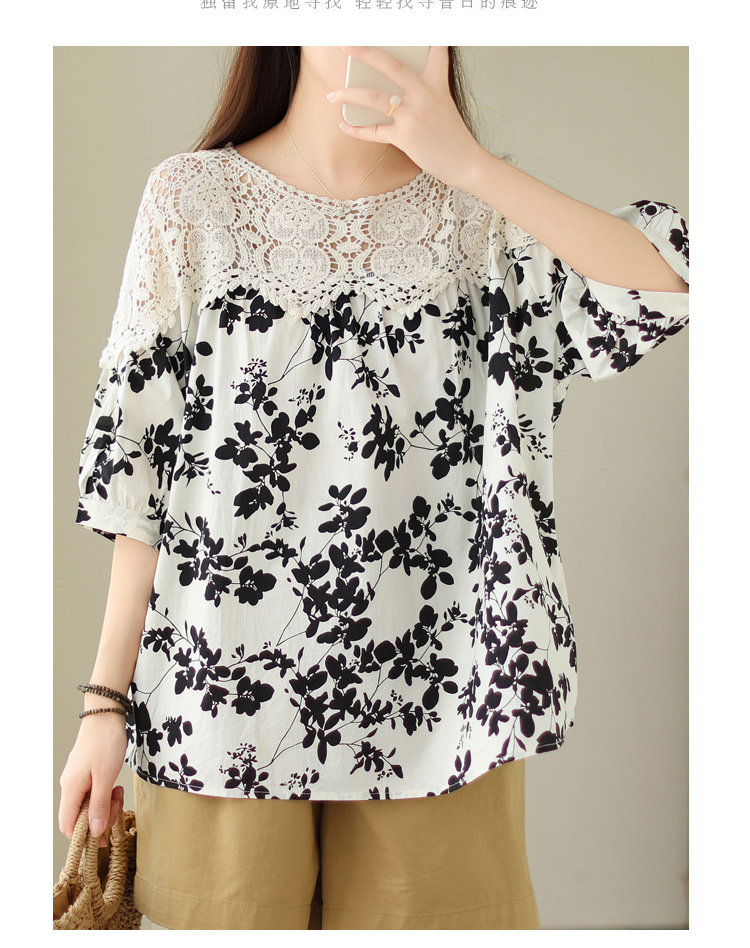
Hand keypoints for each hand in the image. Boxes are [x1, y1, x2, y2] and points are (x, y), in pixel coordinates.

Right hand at [58, 713, 127, 847]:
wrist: (105, 714)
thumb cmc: (105, 742)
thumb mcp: (106, 777)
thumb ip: (100, 805)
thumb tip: (94, 831)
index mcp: (71, 789)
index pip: (68, 825)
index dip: (85, 835)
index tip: (105, 835)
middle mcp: (70, 786)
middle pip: (79, 816)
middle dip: (100, 817)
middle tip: (116, 805)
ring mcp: (77, 778)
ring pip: (88, 804)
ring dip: (104, 804)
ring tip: (118, 793)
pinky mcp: (85, 772)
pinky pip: (92, 792)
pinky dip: (105, 793)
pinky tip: (115, 786)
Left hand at [327, 46, 488, 189]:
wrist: (466, 163)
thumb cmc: (452, 137)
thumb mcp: (443, 106)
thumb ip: (422, 94)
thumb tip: (393, 93)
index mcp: (436, 84)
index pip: (434, 52)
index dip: (426, 36)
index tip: (417, 26)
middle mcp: (424, 95)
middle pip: (391, 66)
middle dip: (366, 54)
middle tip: (346, 46)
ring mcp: (413, 115)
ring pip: (373, 98)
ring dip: (348, 95)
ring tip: (332, 95)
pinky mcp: (406, 137)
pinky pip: (374, 131)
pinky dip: (356, 130)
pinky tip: (343, 126)